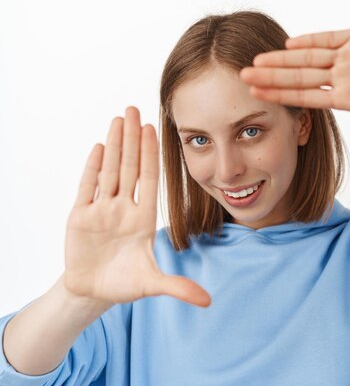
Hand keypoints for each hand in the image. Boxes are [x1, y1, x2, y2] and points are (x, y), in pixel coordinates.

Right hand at [63, 107, 211, 307]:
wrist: (92, 292)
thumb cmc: (123, 284)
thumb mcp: (152, 284)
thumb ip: (178, 288)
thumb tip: (208, 302)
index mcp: (142, 219)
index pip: (149, 179)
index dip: (151, 154)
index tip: (154, 129)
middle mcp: (123, 208)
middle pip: (129, 167)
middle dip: (132, 139)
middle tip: (134, 108)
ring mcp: (101, 210)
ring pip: (109, 171)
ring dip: (113, 145)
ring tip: (118, 119)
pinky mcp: (79, 217)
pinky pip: (86, 188)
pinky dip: (92, 168)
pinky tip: (99, 146)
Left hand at [239, 25, 349, 172]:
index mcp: (345, 98)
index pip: (306, 97)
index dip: (281, 95)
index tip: (256, 95)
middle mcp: (340, 78)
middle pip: (299, 77)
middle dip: (272, 76)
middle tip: (243, 75)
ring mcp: (347, 57)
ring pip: (308, 57)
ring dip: (283, 58)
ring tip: (257, 58)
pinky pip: (330, 38)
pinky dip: (312, 39)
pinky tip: (291, 42)